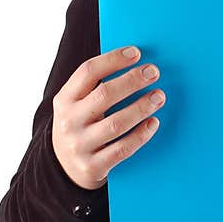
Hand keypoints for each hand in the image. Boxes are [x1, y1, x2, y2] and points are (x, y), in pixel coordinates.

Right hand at [51, 46, 165, 189]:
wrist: (64, 168)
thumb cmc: (81, 125)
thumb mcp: (77, 104)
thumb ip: (95, 86)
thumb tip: (134, 62)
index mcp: (65, 99)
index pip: (87, 71)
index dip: (113, 60)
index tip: (136, 53)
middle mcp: (69, 121)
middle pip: (104, 95)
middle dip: (132, 80)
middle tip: (153, 72)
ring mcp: (80, 145)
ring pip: (116, 123)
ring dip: (141, 107)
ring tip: (159, 96)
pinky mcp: (92, 167)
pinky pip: (122, 149)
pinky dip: (141, 135)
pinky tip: (153, 123)